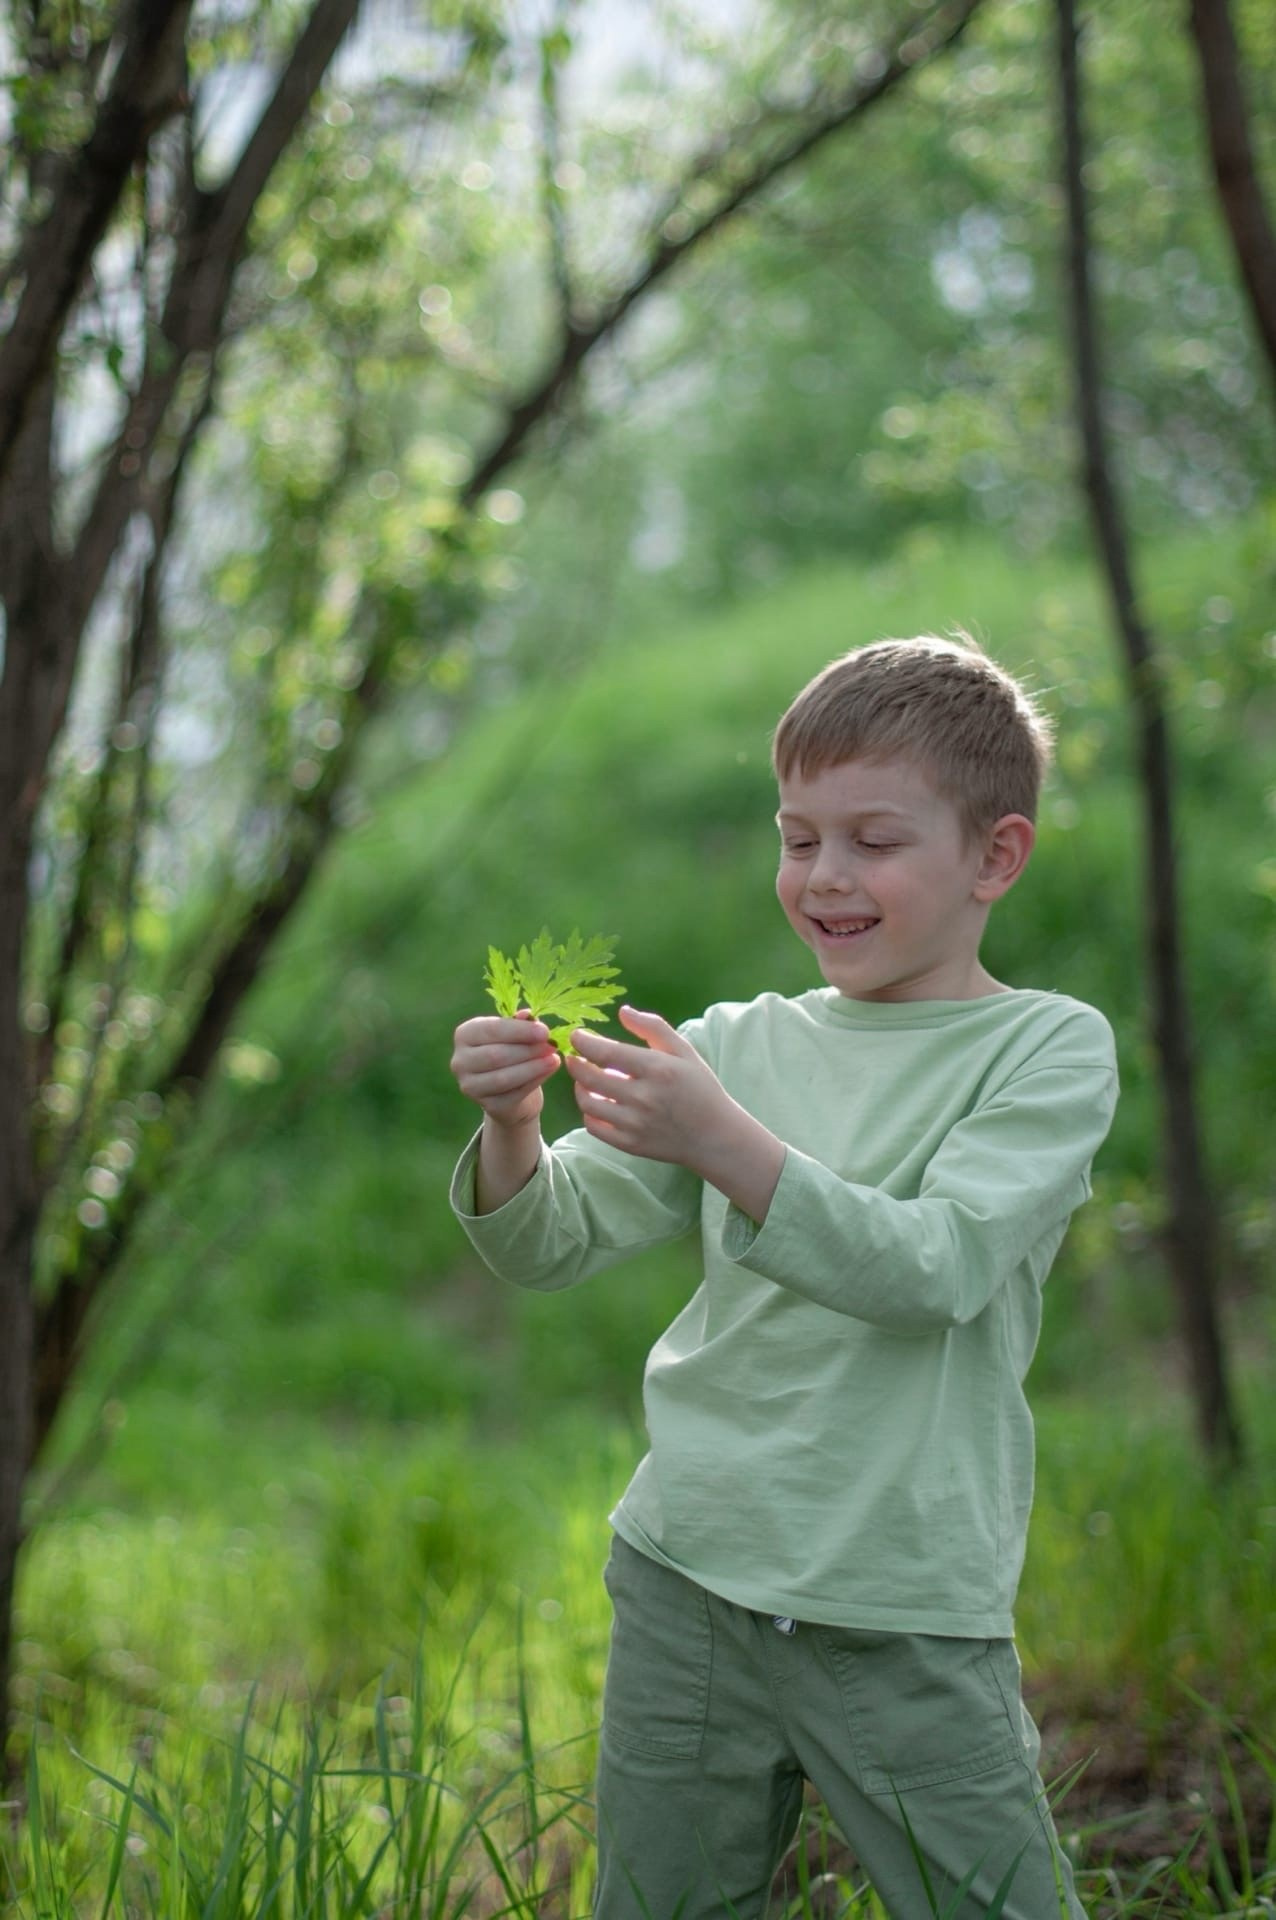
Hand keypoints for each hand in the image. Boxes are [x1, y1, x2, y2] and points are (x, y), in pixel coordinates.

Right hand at [450, 1009, 560, 1126]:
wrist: (512, 1090)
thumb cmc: (512, 1052)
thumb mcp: (515, 1034)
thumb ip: (520, 1023)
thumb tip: (527, 1014)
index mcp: (465, 1035)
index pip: (491, 1030)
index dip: (520, 1030)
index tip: (544, 1031)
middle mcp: (460, 1061)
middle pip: (496, 1055)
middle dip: (528, 1050)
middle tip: (551, 1046)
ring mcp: (470, 1086)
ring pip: (504, 1077)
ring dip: (533, 1067)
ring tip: (553, 1059)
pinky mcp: (487, 1105)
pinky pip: (514, 1094)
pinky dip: (534, 1082)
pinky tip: (549, 1071)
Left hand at [564, 1006, 731, 1166]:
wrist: (715, 1135)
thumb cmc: (700, 1088)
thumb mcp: (684, 1051)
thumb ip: (653, 1027)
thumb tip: (622, 1011)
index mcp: (657, 1069)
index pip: (606, 1052)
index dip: (583, 1042)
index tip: (577, 1036)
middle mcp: (643, 1097)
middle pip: (590, 1077)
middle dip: (576, 1063)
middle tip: (575, 1057)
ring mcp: (635, 1123)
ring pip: (588, 1104)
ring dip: (580, 1088)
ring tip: (586, 1080)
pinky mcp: (630, 1144)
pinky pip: (593, 1127)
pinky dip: (589, 1113)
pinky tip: (598, 1103)